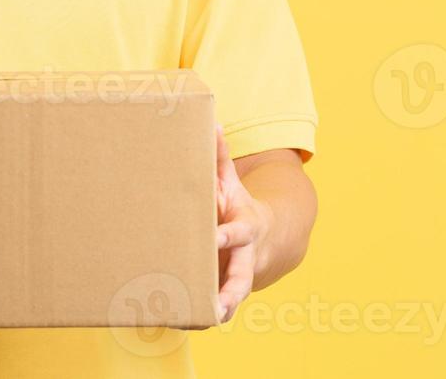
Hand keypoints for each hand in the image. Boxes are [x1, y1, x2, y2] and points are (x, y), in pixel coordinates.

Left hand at [213, 124, 270, 324]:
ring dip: (217, 311)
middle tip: (220, 306)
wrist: (266, 237)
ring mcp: (236, 276)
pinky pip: (215, 306)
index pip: (237, 233)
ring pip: (230, 299)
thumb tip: (212, 122)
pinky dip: (199, 316)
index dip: (226, 235)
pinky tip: (180, 322)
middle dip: (231, 291)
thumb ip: (220, 157)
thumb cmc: (237, 205)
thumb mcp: (231, 182)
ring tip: (200, 323)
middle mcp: (243, 257)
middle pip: (241, 277)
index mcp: (244, 229)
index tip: (215, 237)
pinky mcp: (225, 288)